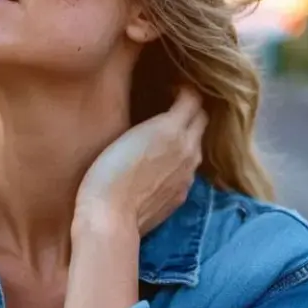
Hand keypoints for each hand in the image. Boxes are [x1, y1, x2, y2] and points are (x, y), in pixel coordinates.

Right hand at [74, 87, 206, 235]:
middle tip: (171, 108)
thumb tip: (160, 116)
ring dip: (186, 136)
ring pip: (197, 145)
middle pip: (202, 119)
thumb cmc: (105, 174)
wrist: (110, 218)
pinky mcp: (182, 194)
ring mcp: (188, 174)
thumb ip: (150, 123)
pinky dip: (179, 161)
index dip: (183, 90)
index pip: (193, 98)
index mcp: (172, 129)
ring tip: (164, 138)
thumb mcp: (125, 135)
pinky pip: (188, 169)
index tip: (170, 89)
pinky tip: (159, 166)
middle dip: (191, 110)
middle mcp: (188, 149)